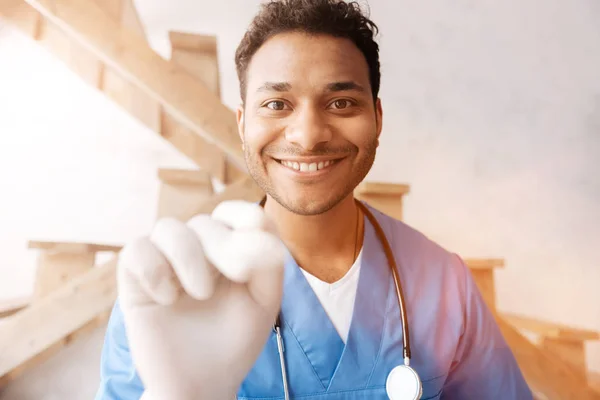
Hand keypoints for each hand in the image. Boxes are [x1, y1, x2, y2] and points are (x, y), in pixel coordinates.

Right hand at [117, 200, 285, 399]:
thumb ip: (267, 262)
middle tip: (237, 276)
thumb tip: (257, 222)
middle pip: (204, 221)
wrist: (202, 382)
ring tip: (201, 293)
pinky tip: (167, 298)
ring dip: (188, 255)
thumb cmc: (235, 339)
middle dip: (222, 246)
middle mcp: (197, 249)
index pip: (238, 213)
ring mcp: (165, 263)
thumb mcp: (264, 301)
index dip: (247, 221)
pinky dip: (153, 268)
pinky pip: (136, 250)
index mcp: (231, 249)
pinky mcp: (136, 282)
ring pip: (167, 227)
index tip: (255, 252)